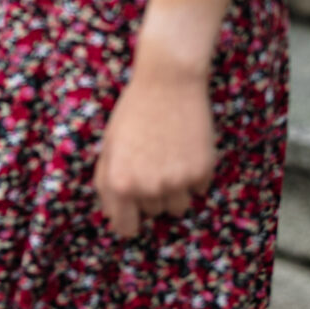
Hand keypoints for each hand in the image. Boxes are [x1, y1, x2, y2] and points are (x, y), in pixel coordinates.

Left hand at [94, 62, 215, 239]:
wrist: (169, 81)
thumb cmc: (134, 111)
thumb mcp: (109, 145)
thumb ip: (107, 182)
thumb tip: (114, 216)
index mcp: (119, 183)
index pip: (125, 227)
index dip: (129, 218)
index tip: (134, 211)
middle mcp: (147, 188)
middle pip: (153, 212)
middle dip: (152, 192)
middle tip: (152, 159)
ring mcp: (176, 182)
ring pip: (178, 206)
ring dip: (175, 188)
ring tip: (170, 155)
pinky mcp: (202, 172)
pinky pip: (199, 189)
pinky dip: (195, 173)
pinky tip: (187, 147)